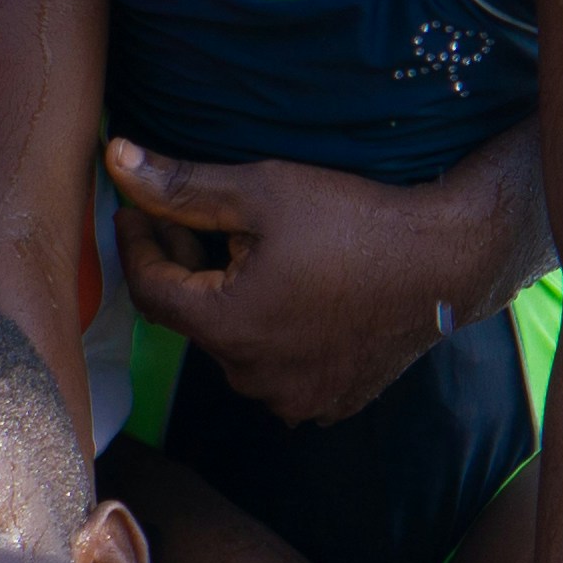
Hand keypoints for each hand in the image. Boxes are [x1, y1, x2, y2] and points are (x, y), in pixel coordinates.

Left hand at [105, 138, 518, 432]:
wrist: (447, 259)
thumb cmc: (354, 221)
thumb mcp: (261, 192)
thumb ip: (182, 186)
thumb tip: (114, 160)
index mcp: (227, 328)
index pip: (150, 289)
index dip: (137, 244)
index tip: (137, 210)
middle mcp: (252, 377)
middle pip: (194, 318)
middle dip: (190, 269)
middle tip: (200, 219)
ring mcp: (293, 398)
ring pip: (236, 346)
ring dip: (233, 304)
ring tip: (258, 254)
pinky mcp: (329, 402)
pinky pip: (280, 369)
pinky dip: (275, 334)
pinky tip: (297, 292)